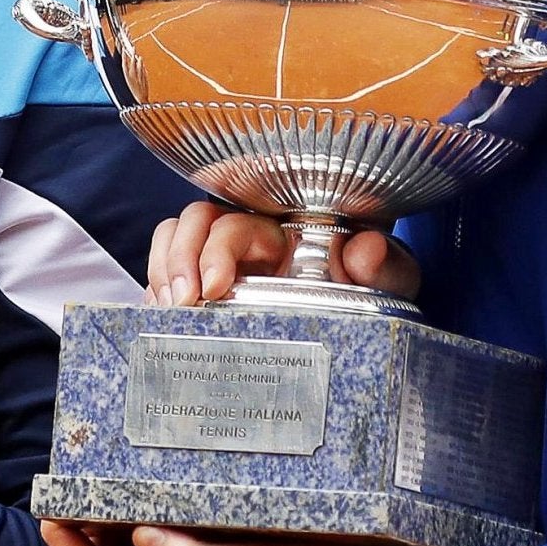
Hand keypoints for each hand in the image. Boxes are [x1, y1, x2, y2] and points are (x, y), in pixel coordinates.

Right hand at [145, 202, 419, 305]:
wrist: (368, 308)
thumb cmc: (374, 284)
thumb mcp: (389, 275)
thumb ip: (384, 263)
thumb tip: (363, 250)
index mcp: (281, 228)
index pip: (234, 222)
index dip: (216, 249)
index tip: (216, 288)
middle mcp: (244, 239)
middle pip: (191, 226)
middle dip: (177, 262)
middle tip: (181, 304)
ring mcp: (220, 264)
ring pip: (171, 244)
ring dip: (162, 275)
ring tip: (168, 314)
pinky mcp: (206, 291)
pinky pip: (165, 279)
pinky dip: (157, 294)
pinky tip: (164, 322)